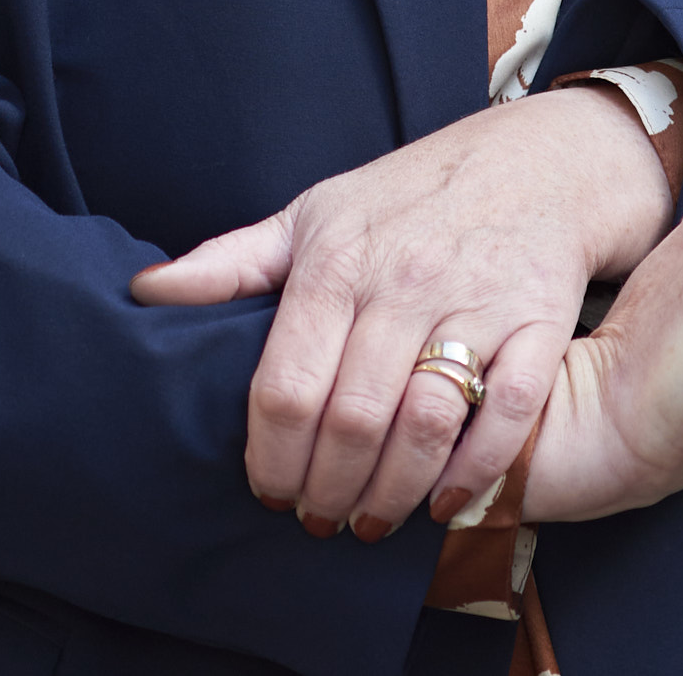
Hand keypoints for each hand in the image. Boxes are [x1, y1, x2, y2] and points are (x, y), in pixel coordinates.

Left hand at [130, 89, 672, 539]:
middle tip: (316, 518)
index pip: (286, 387)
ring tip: (369, 521)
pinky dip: (474, 473)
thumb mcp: (312, 213)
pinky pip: (505, 417)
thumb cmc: (407, 197)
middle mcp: (402, 285)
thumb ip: (231, 263)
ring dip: (391, 494)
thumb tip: (145, 292)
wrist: (535, 161)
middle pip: (351, 421)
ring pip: (424, 426)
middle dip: (326, 489)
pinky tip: (442, 503)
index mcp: (335, 262)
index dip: (270, 458)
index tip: (267, 492)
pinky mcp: (537, 326)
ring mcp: (473, 306)